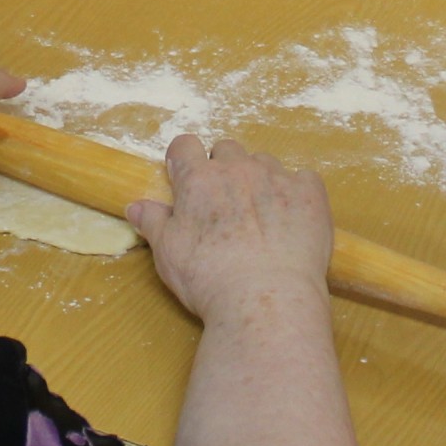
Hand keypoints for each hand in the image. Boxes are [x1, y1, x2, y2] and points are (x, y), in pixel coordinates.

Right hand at [127, 134, 333, 323]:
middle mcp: (238, 169)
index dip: (184, 159)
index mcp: (199, 179)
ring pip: (265, 163)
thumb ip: (153, 223)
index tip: (185, 176)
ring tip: (261, 217)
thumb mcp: (168, 254)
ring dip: (259, 180)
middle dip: (224, 169)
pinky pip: (304, 179)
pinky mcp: (311, 195)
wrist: (265, 300)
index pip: (185, 145)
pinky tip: (293, 221)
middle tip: (225, 206)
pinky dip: (297, 193)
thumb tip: (135, 206)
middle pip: (227, 149)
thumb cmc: (209, 279)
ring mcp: (278, 178)